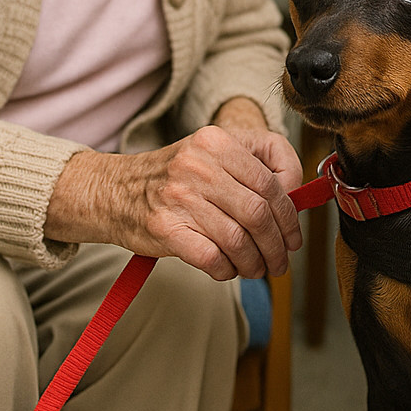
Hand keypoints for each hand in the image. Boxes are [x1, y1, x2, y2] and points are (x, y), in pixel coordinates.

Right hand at [47, 116, 303, 280]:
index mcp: (217, 140)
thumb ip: (256, 167)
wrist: (114, 191)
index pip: (272, 181)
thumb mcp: (214, 154)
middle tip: (282, 260)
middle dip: (278, 244)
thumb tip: (296, 199)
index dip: (291, 214)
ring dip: (255, 262)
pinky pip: (212, 257)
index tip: (294, 234)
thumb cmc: (175, 178)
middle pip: (259, 212)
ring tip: (257, 269)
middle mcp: (199, 164)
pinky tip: (227, 270)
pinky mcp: (165, 228)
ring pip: (239, 239)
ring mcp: (180, 196)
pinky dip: (226, 270)